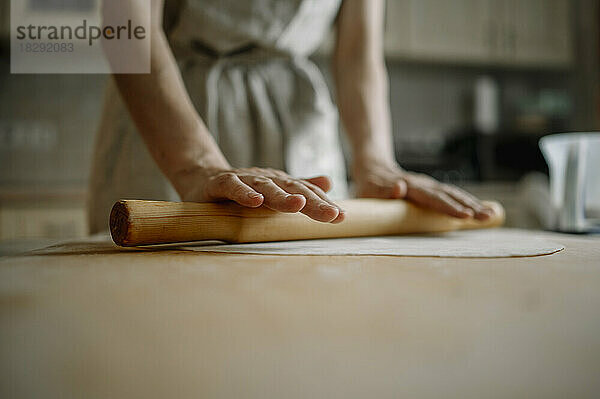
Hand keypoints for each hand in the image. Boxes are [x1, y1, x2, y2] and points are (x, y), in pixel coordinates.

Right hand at [175, 167, 344, 223]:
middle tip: (333, 214)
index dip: (324, 204)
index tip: (342, 217)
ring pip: (266, 187)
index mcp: (280, 184)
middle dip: (313, 202)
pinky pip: (233, 187)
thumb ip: (300, 187)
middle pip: (293, 190)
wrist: (201, 177)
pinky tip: (255, 201)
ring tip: (299, 206)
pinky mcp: (221, 183)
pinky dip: (244, 193)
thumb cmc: (241, 188)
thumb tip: (330, 181)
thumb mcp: (273, 190)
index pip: (306, 194)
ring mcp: (244, 179)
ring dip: (282, 197)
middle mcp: (266, 179)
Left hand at [354, 162, 494, 219]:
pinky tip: (482, 210)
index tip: (465, 215)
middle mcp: (422, 184)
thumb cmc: (369, 185)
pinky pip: (452, 195)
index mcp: (409, 186)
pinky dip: (468, 202)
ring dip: (472, 204)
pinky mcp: (431, 189)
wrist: (372, 167)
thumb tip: (400, 188)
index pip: (432, 198)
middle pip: (449, 195)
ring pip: (453, 193)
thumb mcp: (370, 189)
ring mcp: (428, 185)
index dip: (449, 207)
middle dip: (469, 206)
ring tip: (490, 215)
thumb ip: (383, 190)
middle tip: (486, 217)